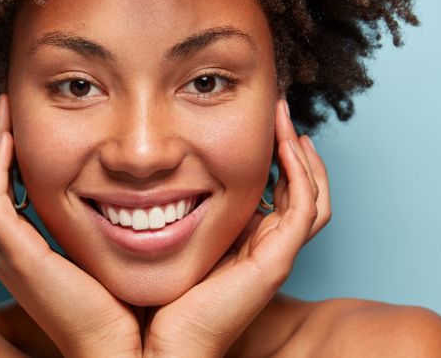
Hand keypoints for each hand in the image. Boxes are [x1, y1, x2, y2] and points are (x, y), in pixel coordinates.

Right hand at [0, 94, 141, 357]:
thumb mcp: (99, 255)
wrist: (119, 349)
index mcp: (19, 255)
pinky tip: (8, 137)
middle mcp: (4, 254)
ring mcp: (4, 256)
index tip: (9, 128)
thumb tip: (117, 193)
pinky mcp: (15, 255)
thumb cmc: (119, 308)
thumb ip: (93, 226)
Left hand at [142, 99, 330, 356]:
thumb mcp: (153, 237)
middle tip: (275, 106)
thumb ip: (157, 208)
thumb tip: (130, 168)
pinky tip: (286, 143)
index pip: (268, 189)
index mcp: (237, 240)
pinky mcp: (274, 261)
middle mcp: (260, 246)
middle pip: (296, 187)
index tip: (246, 116)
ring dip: (301, 152)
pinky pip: (305, 208)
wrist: (153, 346)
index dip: (266, 153)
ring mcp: (272, 254)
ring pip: (310, 193)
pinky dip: (301, 173)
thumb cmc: (146, 296)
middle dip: (289, 144)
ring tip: (284, 115)